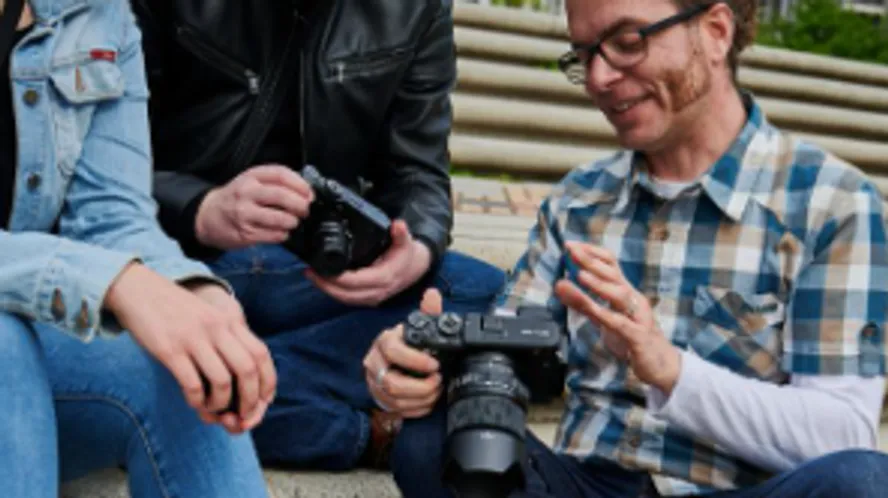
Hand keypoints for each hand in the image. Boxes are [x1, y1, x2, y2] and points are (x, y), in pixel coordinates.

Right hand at [104, 264, 276, 432]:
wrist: (139, 289)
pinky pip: (193, 384)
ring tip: (213, 408)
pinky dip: (198, 401)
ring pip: (222, 382)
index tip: (264, 401)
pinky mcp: (169, 349)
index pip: (261, 354)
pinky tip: (194, 402)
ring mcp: (193, 338)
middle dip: (250, 400)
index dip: (267, 381)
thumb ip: (227, 336)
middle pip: (247, 370)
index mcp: (228, 320)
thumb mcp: (209, 316)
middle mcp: (216, 328)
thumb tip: (243, 373)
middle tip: (242, 415)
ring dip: (221, 403)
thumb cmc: (175, 309)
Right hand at [195, 164, 312, 249]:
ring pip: (279, 218)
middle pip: (281, 196)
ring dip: (292, 221)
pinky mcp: (245, 233)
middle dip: (300, 205)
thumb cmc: (236, 198)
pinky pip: (273, 235)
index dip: (300, 184)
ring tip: (292, 222)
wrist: (207, 215)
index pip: (281, 174)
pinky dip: (283, 234)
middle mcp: (247, 192)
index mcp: (251, 176)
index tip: (309, 194)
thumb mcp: (251, 181)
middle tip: (305, 210)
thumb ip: (276, 183)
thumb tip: (307, 194)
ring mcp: (244, 214)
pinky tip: (281, 232)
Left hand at [305, 220, 431, 305]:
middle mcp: (377, 292)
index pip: (355, 282)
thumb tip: (398, 225)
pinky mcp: (368, 299)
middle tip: (309, 272)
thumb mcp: (406, 242)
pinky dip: (334, 292)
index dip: (336, 277)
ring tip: (311, 275)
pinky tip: (323, 281)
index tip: (321, 268)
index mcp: (383, 278)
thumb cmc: (407, 254)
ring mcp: (373, 298)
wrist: (415, 268)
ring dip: (327, 290)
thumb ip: (401, 233)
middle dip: (325, 285)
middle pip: (345, 294)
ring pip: (345, 299)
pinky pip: (348, 299)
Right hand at [363, 289, 443, 417]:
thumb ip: (428, 313)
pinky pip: (397, 410)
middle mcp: (375, 363)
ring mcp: (375, 383)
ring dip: (421, 399)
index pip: (393, 351)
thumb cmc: (407, 344)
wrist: (393, 361)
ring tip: (436, 390)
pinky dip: (417, 409)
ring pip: (395, 400)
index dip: (415, 361)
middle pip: (392, 383)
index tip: (435, 365)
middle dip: (420, 387)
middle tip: (438, 381)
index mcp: (384, 342)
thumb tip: (433, 294)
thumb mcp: (417, 328)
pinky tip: (428, 401)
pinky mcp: (380, 399)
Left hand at [553, 242, 681, 394]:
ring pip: (620, 295)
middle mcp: (633, 299)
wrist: (662, 365)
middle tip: (571, 249)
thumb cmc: (632, 337)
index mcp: (625, 292)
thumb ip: (582, 303)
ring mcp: (638, 316)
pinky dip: (606, 314)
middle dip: (590, 260)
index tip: (570, 244)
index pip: (610, 264)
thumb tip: (559, 284)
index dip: (591, 252)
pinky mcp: (639, 337)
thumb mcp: (603, 318)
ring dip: (599, 284)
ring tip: (580, 275)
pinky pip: (621, 323)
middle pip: (612, 274)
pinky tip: (592, 308)